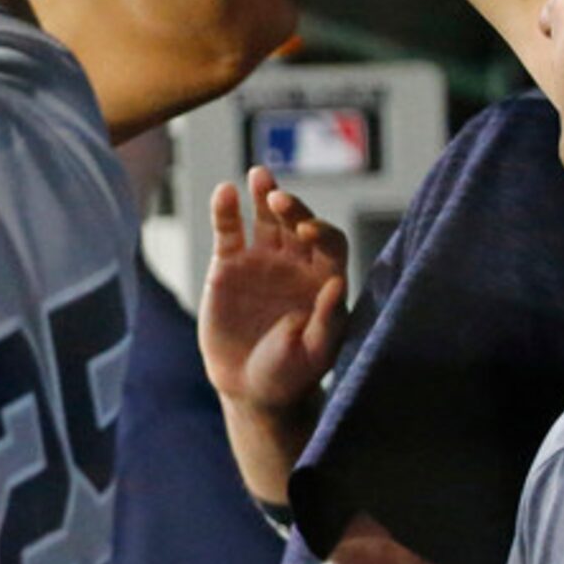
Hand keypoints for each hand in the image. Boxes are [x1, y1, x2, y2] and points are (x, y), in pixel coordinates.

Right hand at [200, 165, 348, 420]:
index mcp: (325, 280)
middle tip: (277, 199)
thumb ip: (328, 319)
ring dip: (263, 194)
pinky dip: (226, 211)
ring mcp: (261, 261)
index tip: (307, 232)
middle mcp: (296, 264)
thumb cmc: (291, 373)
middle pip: (298, 223)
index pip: (330, 243)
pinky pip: (229, 232)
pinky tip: (225, 192)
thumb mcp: (315, 352)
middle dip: (292, 208)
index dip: (321, 232)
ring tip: (259, 176)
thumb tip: (338, 284)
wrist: (250, 388)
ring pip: (265, 219)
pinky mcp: (228, 265)